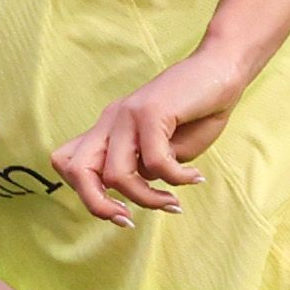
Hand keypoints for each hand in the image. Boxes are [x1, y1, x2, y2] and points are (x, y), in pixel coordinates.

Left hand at [52, 47, 247, 225]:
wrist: (222, 69)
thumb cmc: (197, 111)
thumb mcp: (164, 148)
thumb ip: (144, 167)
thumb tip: (138, 188)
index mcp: (108, 129)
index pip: (68, 163)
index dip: (86, 193)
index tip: (120, 210)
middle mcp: (110, 120)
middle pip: (76, 170)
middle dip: (98, 206)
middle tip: (128, 221)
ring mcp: (127, 115)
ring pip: (117, 175)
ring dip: (148, 199)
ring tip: (173, 202)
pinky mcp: (151, 112)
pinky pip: (155, 162)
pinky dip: (177, 178)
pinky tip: (194, 177)